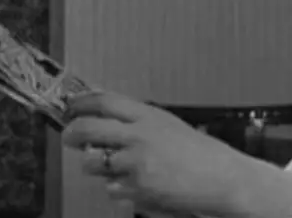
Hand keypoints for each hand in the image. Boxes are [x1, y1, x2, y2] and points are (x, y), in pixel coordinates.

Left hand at [62, 92, 245, 215]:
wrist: (223, 179)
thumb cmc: (200, 153)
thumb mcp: (167, 124)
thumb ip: (137, 119)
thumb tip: (102, 111)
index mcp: (148, 116)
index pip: (103, 101)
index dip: (80, 103)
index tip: (71, 106)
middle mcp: (139, 136)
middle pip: (87, 129)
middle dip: (71, 133)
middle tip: (68, 137)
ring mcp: (136, 164)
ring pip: (92, 162)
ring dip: (94, 165)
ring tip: (109, 166)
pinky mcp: (138, 189)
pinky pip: (111, 188)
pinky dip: (118, 189)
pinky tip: (136, 185)